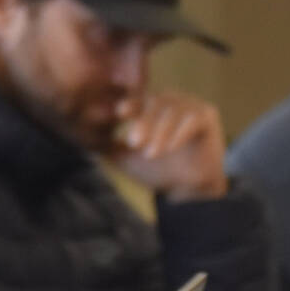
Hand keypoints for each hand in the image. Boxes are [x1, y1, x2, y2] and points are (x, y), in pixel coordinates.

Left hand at [108, 91, 228, 201]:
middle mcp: (170, 101)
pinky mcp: (208, 116)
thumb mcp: (123, 156)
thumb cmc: (154, 170)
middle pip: (155, 102)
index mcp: (149, 106)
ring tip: (150, 153)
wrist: (185, 191)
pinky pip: (193, 119)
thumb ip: (105, 143)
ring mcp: (190, 105)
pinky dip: (179, 134)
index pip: (136, 99)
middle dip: (144, 122)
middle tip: (134, 142)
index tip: (118, 115)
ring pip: (173, 111)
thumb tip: (81, 134)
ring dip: (160, 132)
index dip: (128, 105)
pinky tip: (169, 148)